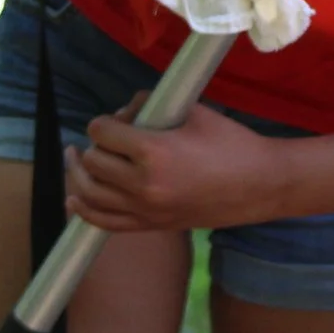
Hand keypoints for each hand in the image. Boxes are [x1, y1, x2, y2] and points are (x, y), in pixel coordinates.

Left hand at [65, 94, 286, 233]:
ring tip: (77, 160)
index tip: (114, 120)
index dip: (103, 122)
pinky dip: (83, 209)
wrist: (259, 185)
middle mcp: (142, 184)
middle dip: (96, 145)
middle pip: (93, 161)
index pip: (103, 133)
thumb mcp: (196, 114)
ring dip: (79, 174)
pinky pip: (103, 221)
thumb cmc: (232, 144)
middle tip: (111, 138)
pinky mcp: (149, 225)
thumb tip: (129, 108)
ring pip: (89, 193)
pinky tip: (74, 198)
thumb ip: (156, 107)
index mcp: (154, 152)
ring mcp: (144, 209)